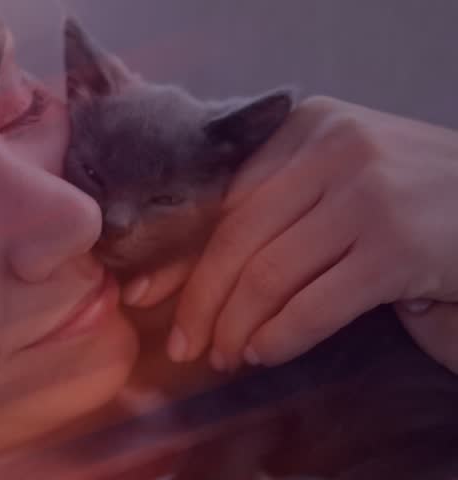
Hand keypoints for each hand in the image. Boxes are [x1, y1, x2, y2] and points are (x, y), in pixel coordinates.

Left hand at [155, 96, 457, 370]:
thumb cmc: (404, 202)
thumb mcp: (334, 180)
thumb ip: (271, 204)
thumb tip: (182, 267)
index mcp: (307, 126)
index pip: (222, 197)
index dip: (179, 254)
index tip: (147, 294)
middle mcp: (334, 148)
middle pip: (236, 237)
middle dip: (199, 300)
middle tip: (183, 345)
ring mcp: (369, 194)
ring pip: (268, 274)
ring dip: (235, 327)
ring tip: (224, 355)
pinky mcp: (399, 246)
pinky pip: (315, 304)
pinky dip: (281, 336)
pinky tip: (264, 354)